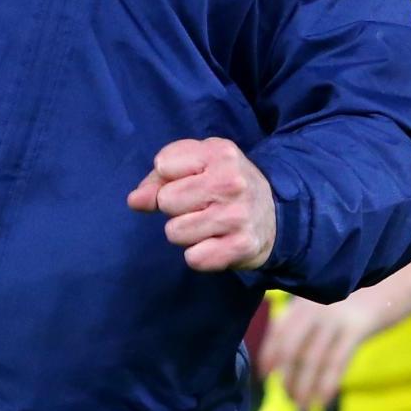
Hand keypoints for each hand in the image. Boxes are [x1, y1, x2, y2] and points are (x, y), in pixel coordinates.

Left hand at [128, 138, 275, 272]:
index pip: (163, 165)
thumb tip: (135, 201)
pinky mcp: (241, 247)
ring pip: (175, 232)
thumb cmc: (225, 184)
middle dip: (176, 207)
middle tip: (201, 205)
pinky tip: (216, 243)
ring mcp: (237, 216)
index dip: (169, 177)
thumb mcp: (197, 165)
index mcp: (220, 153)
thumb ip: (159, 178)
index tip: (190, 180)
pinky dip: (199, 255)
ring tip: (208, 225)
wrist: (276, 214)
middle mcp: (231, 182)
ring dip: (186, 233)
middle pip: (166, 200)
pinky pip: (194, 258)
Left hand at [256, 293, 383, 410]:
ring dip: (304, 387)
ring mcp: (334, 316)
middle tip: (289, 399)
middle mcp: (315, 306)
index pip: (278, 330)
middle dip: (287, 378)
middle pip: (290, 348)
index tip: (265, 376)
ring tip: (302, 408)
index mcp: (306, 299)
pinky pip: (336, 361)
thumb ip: (313, 316)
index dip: (269, 355)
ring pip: (311, 359)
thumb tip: (295, 352)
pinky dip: (326, 384)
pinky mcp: (356, 327)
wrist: (403, 277)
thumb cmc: (369, 291)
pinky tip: (323, 400)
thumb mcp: (334, 298)